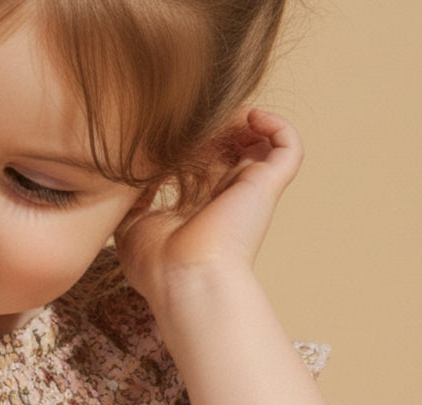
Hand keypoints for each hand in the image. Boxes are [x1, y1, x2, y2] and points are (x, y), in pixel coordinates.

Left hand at [115, 109, 303, 308]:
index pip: (204, 162)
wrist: (183, 276)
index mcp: (198, 205)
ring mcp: (249, 190)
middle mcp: (226, 196)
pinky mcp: (267, 185)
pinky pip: (289, 147)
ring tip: (220, 112)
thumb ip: (134, 197)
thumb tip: (131, 172)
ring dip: (243, 119)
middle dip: (216, 124)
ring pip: (259, 141)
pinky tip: (251, 117)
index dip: (194, 140)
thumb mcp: (132, 224)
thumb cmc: (155, 262)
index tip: (171, 128)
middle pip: (232, 146)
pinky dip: (278, 125)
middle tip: (195, 112)